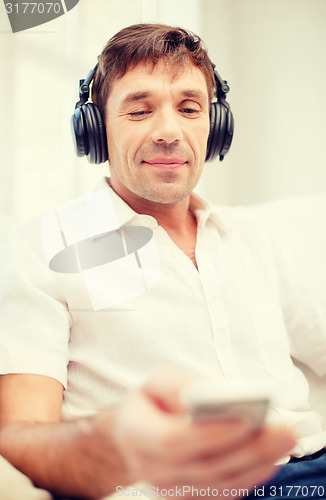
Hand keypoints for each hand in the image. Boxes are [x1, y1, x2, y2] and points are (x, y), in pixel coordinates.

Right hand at [110, 367, 295, 498]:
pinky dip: (249, 477)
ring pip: (217, 484)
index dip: (209, 434)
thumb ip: (176, 385)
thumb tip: (205, 396)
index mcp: (136, 433)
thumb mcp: (155, 380)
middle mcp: (150, 468)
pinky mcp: (187, 497)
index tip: (244, 421)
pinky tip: (269, 458)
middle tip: (283, 431)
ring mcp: (169, 489)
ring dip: (256, 464)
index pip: (172, 441)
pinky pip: (221, 493)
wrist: (135, 434)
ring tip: (284, 441)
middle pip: (204, 466)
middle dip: (248, 450)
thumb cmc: (150, 401)